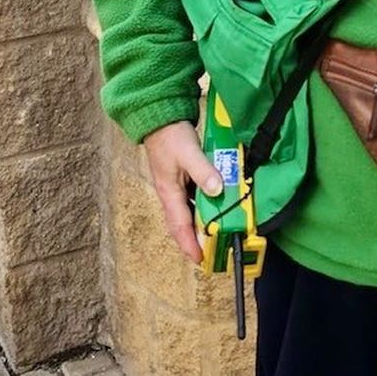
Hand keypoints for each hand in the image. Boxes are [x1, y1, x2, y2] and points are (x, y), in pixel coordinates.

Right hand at [142, 120, 224, 263]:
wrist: (159, 117)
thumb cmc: (170, 135)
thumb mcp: (189, 153)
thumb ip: (203, 171)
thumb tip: (217, 190)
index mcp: (169, 192)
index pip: (180, 226)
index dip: (190, 245)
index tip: (200, 260)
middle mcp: (170, 194)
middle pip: (182, 224)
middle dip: (194, 240)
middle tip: (211, 253)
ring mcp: (174, 186)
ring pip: (187, 212)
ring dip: (199, 224)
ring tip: (214, 234)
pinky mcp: (180, 178)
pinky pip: (191, 199)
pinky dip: (201, 206)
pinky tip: (213, 205)